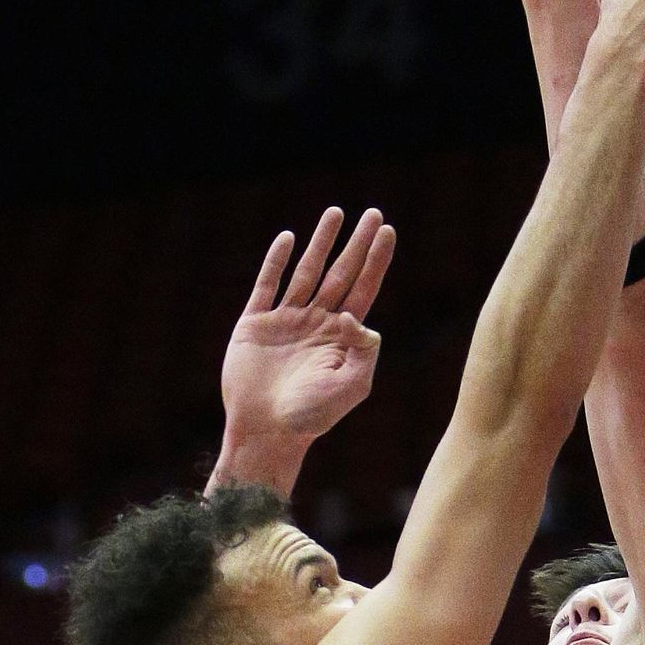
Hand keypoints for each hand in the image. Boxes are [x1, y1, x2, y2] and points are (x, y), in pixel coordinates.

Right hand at [220, 208, 395, 443]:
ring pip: (307, 272)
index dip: (376, 260)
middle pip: (341, 273)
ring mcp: (286, 321)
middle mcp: (316, 323)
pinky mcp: (255, 324)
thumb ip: (364, 351)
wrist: (266, 431)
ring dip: (321, 242)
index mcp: (341, 337)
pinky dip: (276, 261)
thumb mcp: (351, 386)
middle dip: (357, 243)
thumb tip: (359, 318)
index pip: (364, 288)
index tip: (388, 231)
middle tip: (373, 213)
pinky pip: (267, 285)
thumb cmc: (312, 416)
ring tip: (335, 213)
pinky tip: (288, 239)